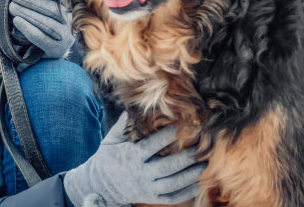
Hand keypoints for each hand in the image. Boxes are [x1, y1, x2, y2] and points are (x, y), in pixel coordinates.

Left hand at [9, 0, 74, 58]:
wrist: (50, 48)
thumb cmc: (48, 18)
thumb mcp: (49, 2)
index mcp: (72, 7)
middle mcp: (72, 22)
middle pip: (52, 9)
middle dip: (30, 0)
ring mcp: (66, 37)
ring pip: (46, 23)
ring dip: (26, 13)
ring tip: (12, 6)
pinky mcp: (56, 50)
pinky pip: (41, 38)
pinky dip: (27, 29)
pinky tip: (17, 20)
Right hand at [63, 113, 205, 206]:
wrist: (100, 185)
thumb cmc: (107, 157)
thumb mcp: (110, 139)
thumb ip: (122, 124)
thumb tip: (133, 105)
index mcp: (131, 156)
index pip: (152, 145)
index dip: (166, 136)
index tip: (179, 127)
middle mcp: (141, 173)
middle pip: (167, 166)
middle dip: (186, 158)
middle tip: (199, 148)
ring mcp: (147, 187)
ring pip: (173, 183)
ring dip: (190, 175)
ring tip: (203, 164)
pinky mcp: (151, 197)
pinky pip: (171, 197)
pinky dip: (185, 192)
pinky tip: (196, 183)